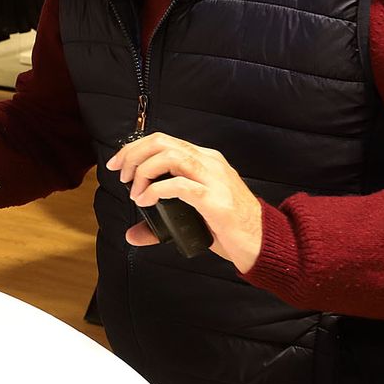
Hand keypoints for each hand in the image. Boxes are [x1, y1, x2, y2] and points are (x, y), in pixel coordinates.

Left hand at [107, 133, 263, 272]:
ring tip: (135, 191)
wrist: (265, 242)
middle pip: (162, 142)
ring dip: (143, 171)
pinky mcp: (216, 200)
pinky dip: (156, 190)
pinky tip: (146, 200)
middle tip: (121, 175)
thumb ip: (161, 221)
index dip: (134, 148)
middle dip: (133, 155)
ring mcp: (215, 179)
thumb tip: (131, 235)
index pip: (163, 140)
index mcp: (204, 160)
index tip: (118, 164)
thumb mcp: (192, 216)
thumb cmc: (229, 227)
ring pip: (170, 157)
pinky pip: (180, 185)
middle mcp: (210, 162)